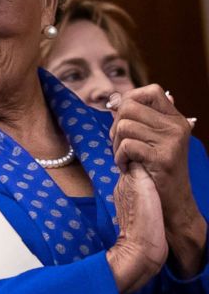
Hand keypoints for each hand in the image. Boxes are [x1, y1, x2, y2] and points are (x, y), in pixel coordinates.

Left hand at [109, 85, 205, 274]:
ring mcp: (172, 141)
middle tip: (119, 145)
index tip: (120, 117)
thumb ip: (137, 121)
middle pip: (129, 107)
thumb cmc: (154, 172)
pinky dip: (120, 158)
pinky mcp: (163, 157)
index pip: (151, 90)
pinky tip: (127, 168)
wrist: (171, 203)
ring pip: (124, 126)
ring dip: (116, 145)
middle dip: (115, 127)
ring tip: (125, 159)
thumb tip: (115, 100)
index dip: (130, 99)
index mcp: (176, 119)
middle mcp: (177, 126)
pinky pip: (127, 145)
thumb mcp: (150, 141)